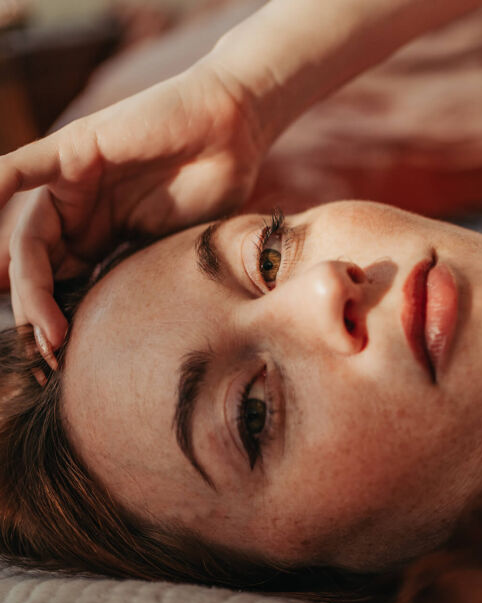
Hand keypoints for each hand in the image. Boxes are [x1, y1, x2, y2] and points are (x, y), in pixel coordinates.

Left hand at [1, 61, 265, 351]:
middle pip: (39, 267)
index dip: (56, 322)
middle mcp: (79, 210)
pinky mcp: (73, 150)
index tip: (63, 364)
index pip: (62, 282)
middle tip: (50, 354)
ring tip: (43, 329)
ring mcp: (73, 180)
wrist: (234, 132)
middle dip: (38, 313)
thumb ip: (144, 278)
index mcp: (101, 235)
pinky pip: (16, 173)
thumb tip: (138, 339)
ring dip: (29, 285)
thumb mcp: (177, 250)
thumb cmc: (217, 187)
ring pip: (30, 237)